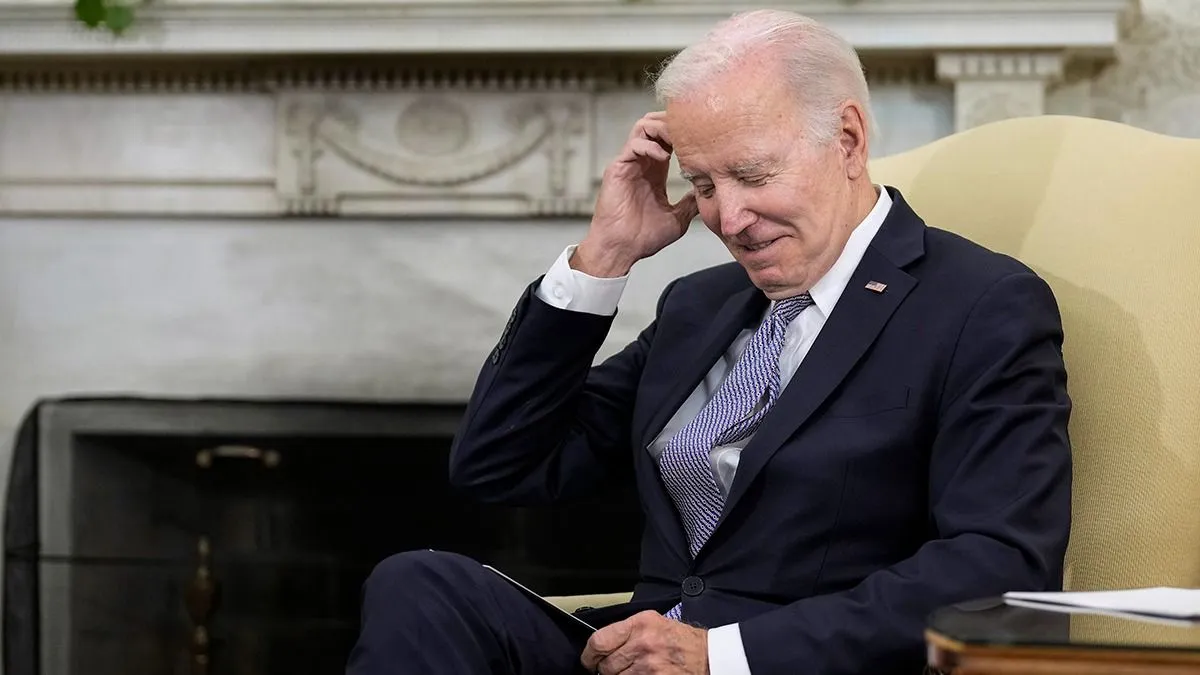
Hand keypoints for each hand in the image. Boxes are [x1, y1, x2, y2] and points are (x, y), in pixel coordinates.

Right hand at [574, 112, 699, 277]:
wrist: (621, 250)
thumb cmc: (643, 238)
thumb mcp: (677, 219)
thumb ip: (689, 203)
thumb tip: (708, 195)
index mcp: (655, 171)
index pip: (668, 139)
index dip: (684, 133)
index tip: (703, 137)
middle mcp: (641, 163)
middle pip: (656, 124)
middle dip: (674, 123)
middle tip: (692, 132)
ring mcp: (629, 164)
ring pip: (643, 127)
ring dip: (662, 127)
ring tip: (678, 139)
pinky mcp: (618, 169)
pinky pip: (633, 145)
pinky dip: (650, 145)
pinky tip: (664, 156)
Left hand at [580, 610, 709, 674]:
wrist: (709, 656)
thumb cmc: (682, 640)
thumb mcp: (653, 622)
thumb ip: (628, 630)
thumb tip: (603, 643)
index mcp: (640, 624)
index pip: (599, 641)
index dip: (588, 655)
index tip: (589, 660)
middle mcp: (643, 644)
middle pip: (605, 665)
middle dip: (606, 669)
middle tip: (614, 668)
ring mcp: (649, 667)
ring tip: (633, 671)